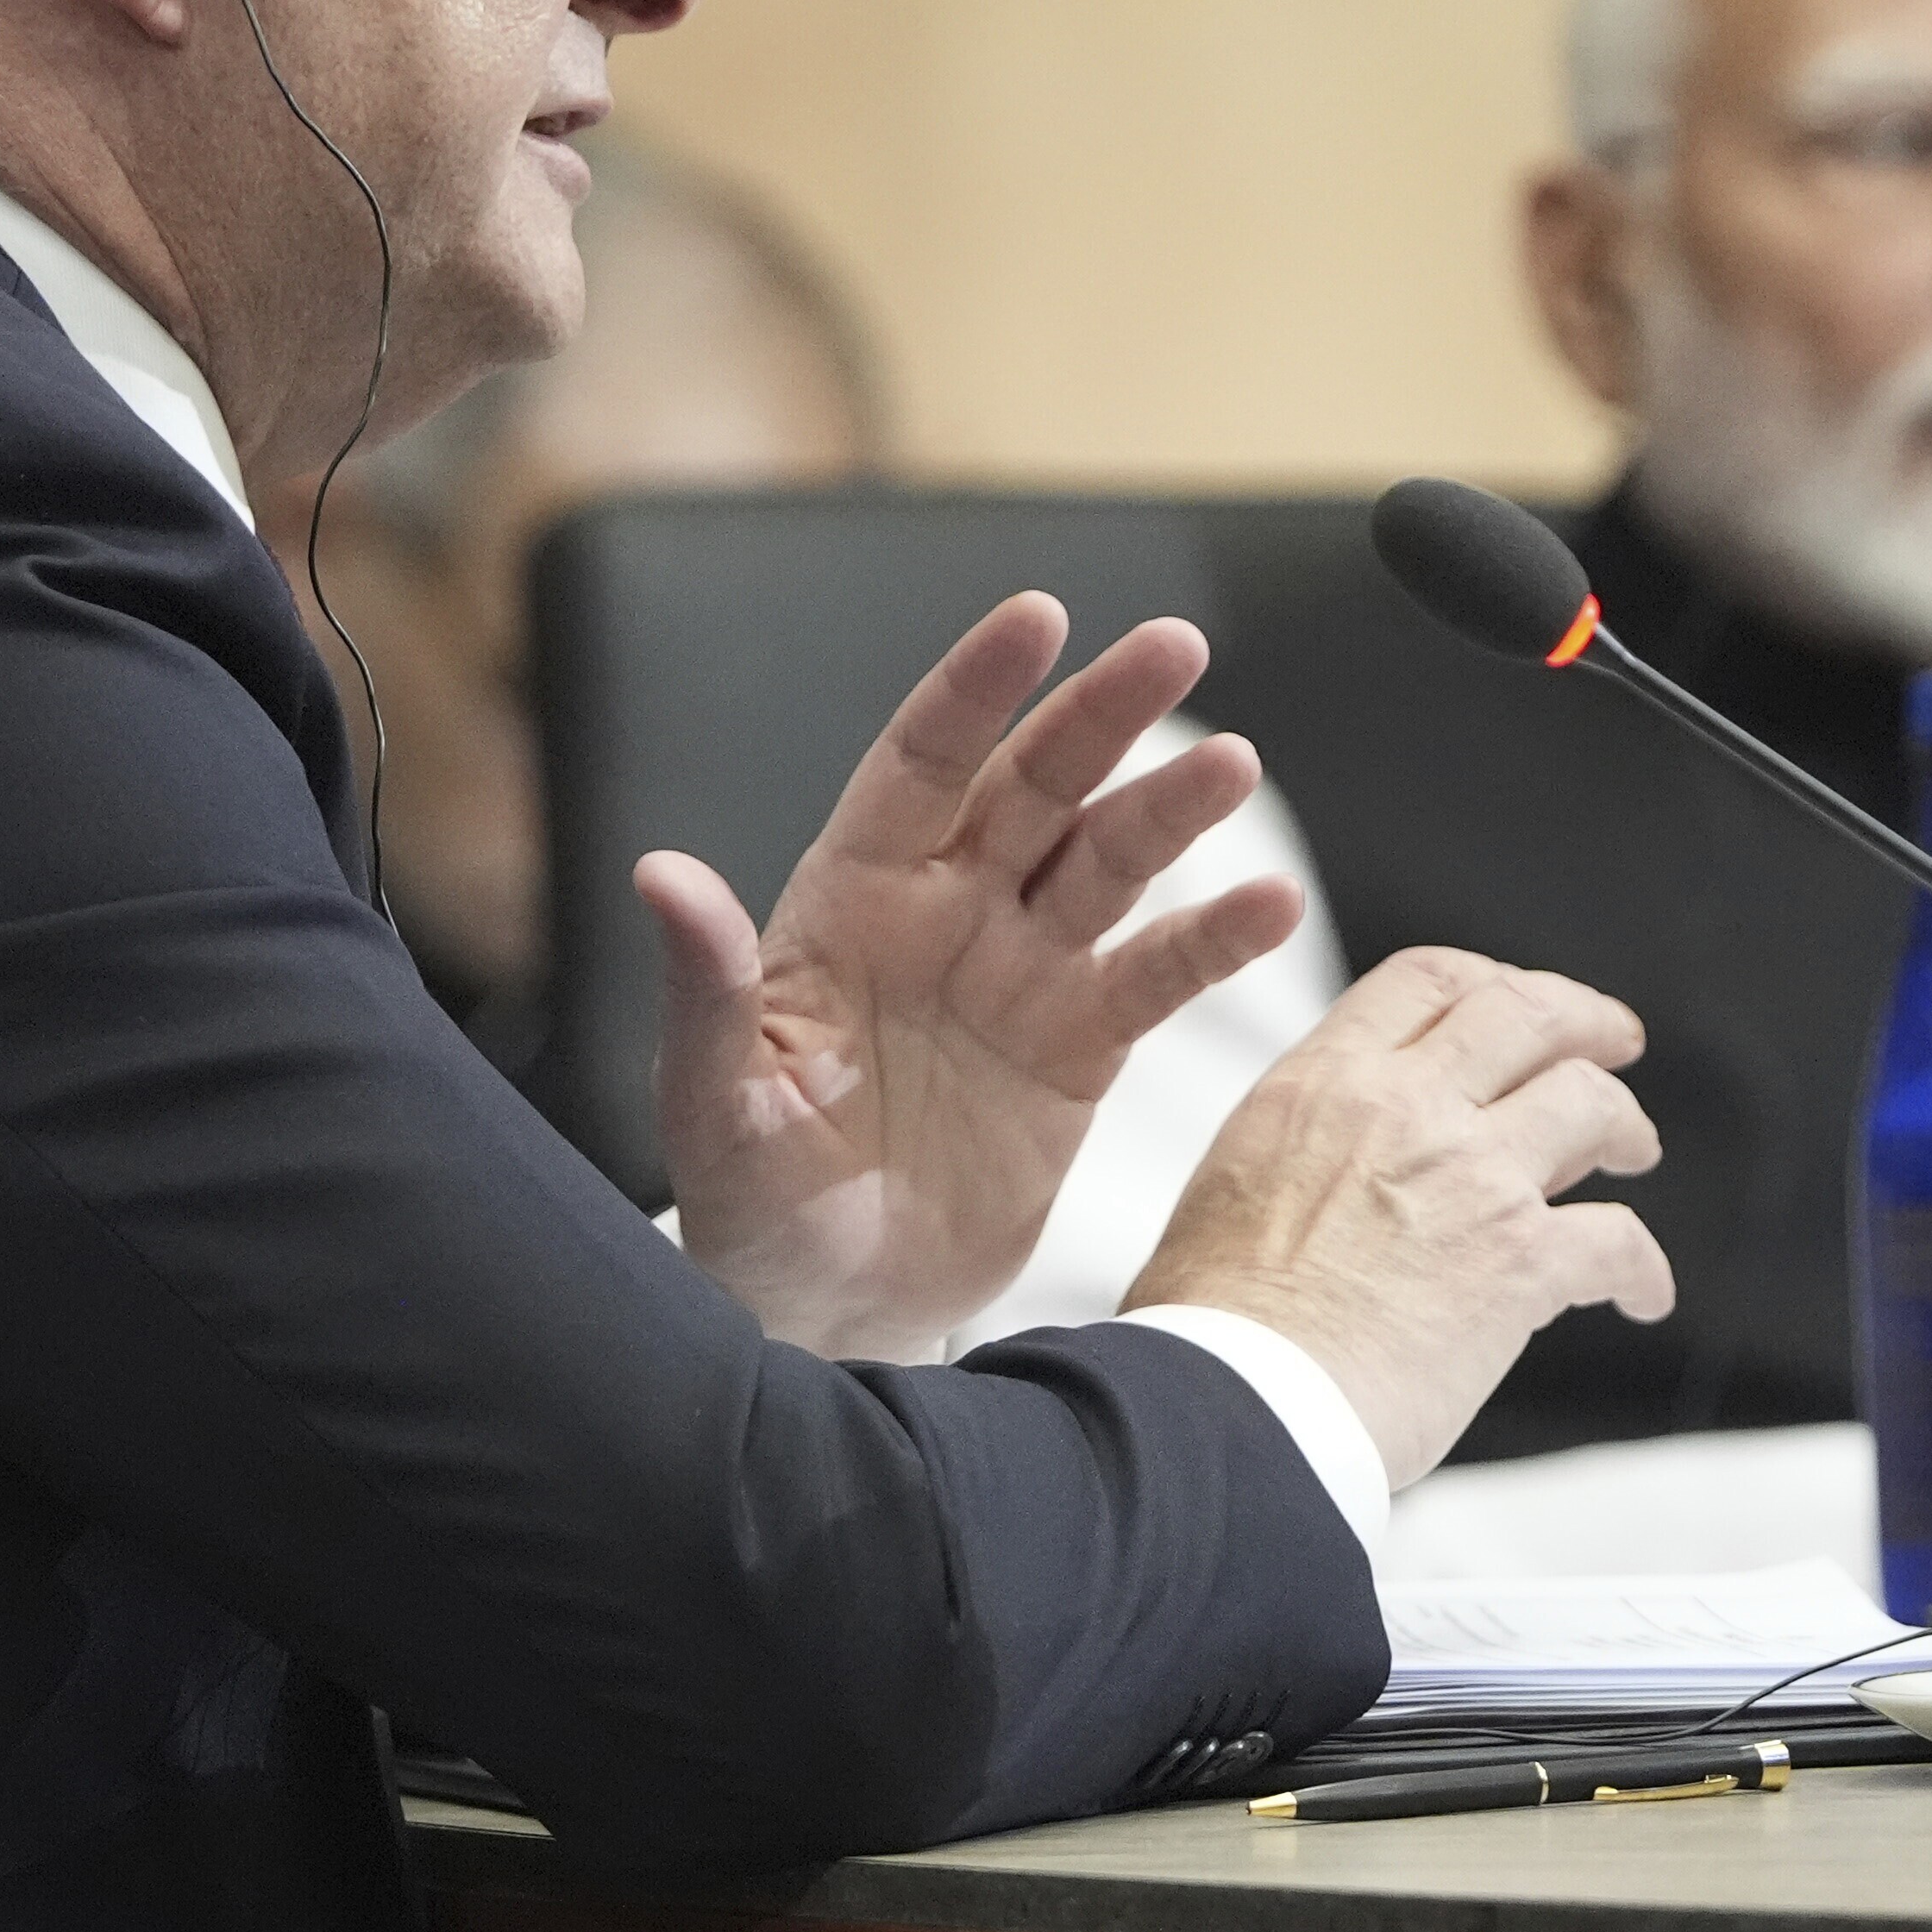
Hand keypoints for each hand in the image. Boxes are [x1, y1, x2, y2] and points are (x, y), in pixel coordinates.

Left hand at [648, 594, 1305, 1360]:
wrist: (832, 1312)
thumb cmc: (750, 1199)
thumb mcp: (713, 1099)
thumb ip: (708, 987)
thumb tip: (663, 875)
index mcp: (850, 899)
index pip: (920, 765)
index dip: (976, 690)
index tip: (1037, 618)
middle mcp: (945, 913)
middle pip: (1035, 787)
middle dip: (1103, 716)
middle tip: (1175, 645)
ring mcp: (1021, 974)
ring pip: (1107, 862)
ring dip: (1171, 811)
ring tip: (1234, 763)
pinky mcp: (1081, 1048)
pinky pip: (1156, 975)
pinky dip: (1214, 939)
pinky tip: (1268, 903)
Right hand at [1124, 948, 1671, 1488]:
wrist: (1230, 1402)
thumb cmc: (1211, 1322)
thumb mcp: (1234, 1179)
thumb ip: (1307, 1147)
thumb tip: (1361, 1166)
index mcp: (1323, 1082)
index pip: (1426, 981)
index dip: (1490, 983)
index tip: (1516, 1004)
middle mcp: (1404, 1109)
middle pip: (1526, 1014)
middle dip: (1584, 1020)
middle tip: (1611, 1041)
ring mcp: (1472, 1178)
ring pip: (1589, 1105)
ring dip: (1624, 1123)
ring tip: (1633, 1148)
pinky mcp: (1521, 1263)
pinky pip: (1618, 1242)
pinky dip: (1643, 1268)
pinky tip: (1642, 1292)